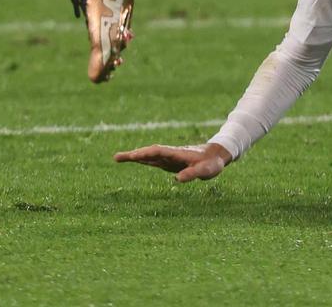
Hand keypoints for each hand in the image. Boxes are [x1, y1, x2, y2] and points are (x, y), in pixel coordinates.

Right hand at [114, 142, 230, 183]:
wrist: (215, 155)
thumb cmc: (211, 163)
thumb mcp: (205, 171)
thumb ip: (192, 174)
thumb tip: (177, 179)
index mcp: (177, 153)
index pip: (158, 152)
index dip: (145, 153)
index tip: (133, 156)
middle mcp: (170, 154)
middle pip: (149, 152)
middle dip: (133, 154)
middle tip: (116, 157)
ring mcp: (169, 158)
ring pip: (149, 156)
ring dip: (135, 156)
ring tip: (118, 158)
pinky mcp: (170, 162)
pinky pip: (153, 160)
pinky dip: (142, 160)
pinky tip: (135, 160)